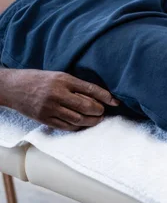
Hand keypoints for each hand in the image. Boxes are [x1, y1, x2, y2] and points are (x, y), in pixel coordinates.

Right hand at [1, 69, 118, 130]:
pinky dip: (78, 126)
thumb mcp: (59, 76)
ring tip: (97, 119)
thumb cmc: (40, 79)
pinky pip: (66, 126)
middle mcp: (58, 94)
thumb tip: (98, 95)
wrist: (13, 87)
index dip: (105, 97)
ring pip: (78, 118)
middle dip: (99, 110)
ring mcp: (51, 108)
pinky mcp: (44, 119)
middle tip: (103, 111)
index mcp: (64, 80)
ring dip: (91, 121)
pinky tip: (83, 124)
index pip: (90, 89)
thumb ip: (76, 85)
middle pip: (86, 106)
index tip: (115, 101)